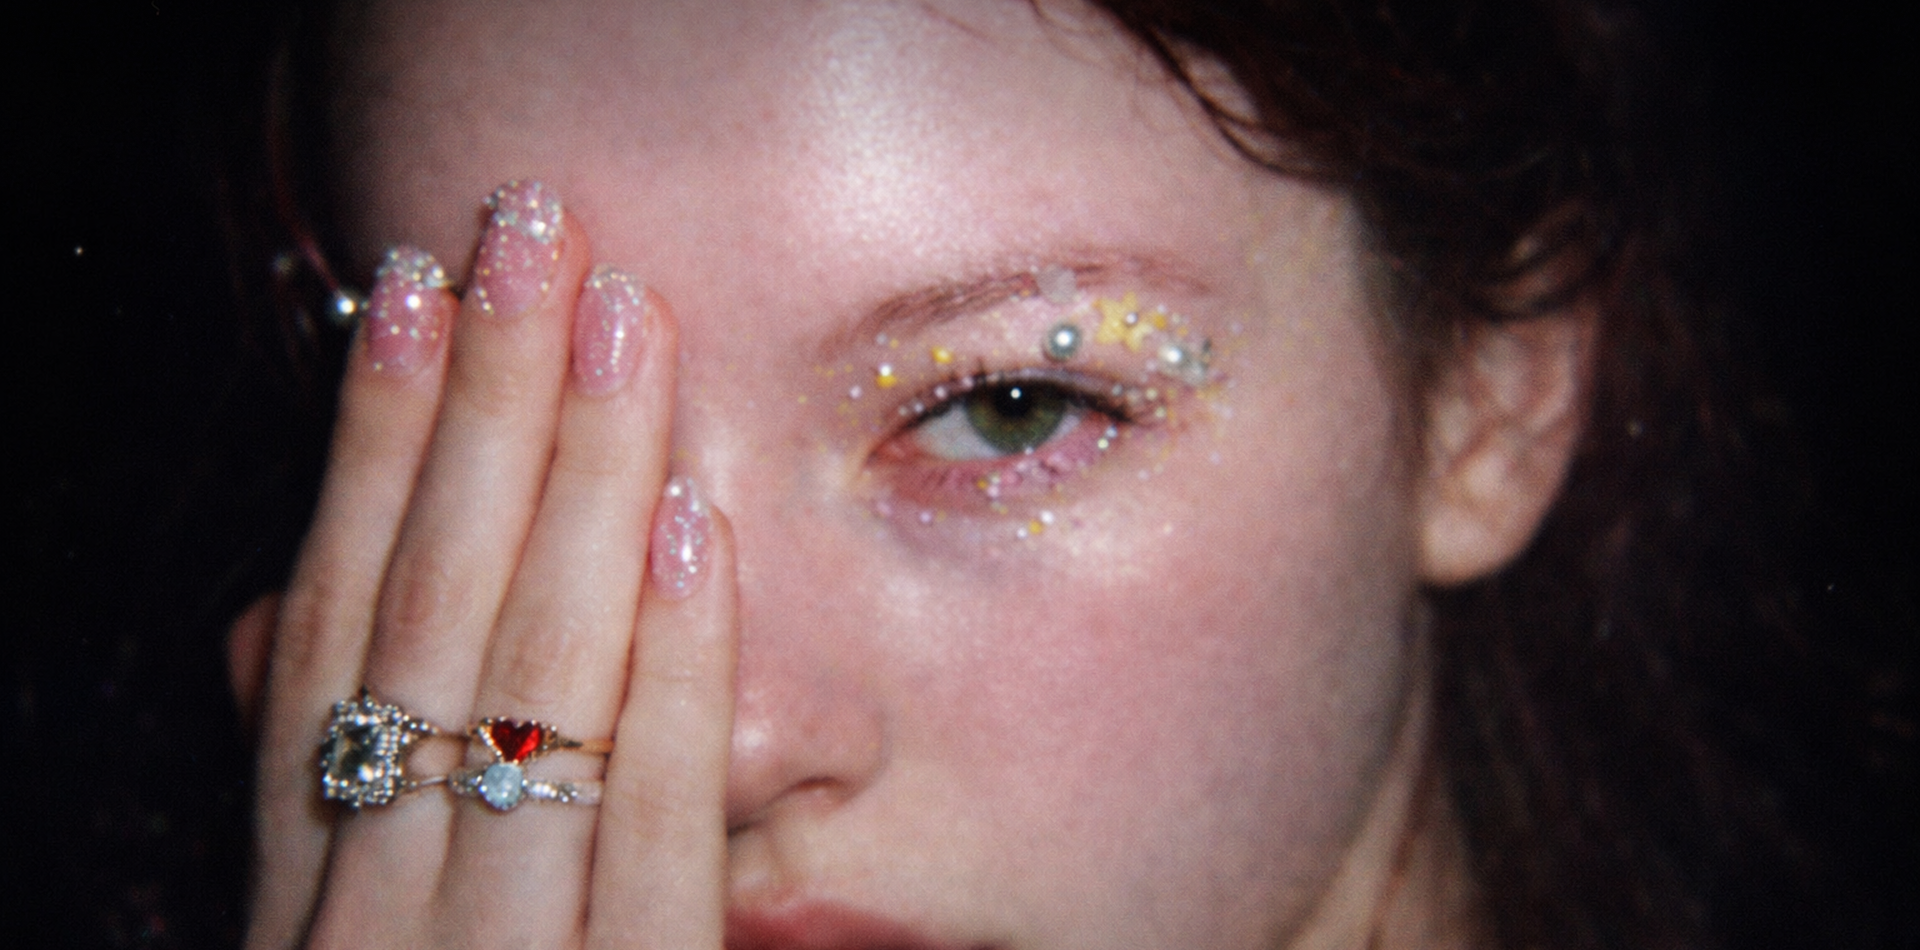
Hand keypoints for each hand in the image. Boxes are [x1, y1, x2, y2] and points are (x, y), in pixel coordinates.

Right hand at [237, 181, 734, 948]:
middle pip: (427, 611)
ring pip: (536, 682)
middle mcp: (367, 914)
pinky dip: (673, 667)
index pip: (328, 621)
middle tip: (533, 236)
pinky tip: (699, 524)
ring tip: (623, 317)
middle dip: (482, 404)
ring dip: (585, 478)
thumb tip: (274, 621)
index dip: (364, 442)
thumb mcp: (346, 935)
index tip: (407, 289)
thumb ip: (336, 801)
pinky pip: (657, 826)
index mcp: (302, 884)